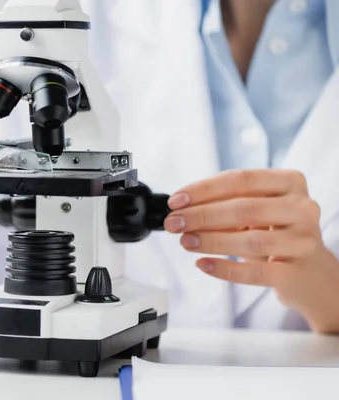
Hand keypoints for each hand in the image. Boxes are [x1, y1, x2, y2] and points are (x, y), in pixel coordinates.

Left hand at [163, 170, 338, 315]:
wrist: (310, 274)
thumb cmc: (275, 233)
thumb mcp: (256, 211)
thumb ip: (225, 203)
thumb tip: (181, 209)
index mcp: (290, 182)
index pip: (241, 180)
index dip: (204, 190)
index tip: (176, 201)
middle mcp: (302, 208)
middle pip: (245, 208)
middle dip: (202, 215)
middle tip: (174, 223)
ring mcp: (303, 241)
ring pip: (251, 240)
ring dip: (211, 240)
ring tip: (185, 242)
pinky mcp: (296, 273)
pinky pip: (255, 272)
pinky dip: (225, 269)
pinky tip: (203, 264)